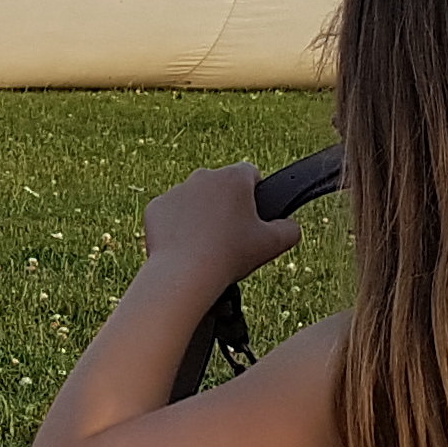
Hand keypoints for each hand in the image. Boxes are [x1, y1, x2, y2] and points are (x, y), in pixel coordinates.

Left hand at [138, 162, 300, 288]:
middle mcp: (203, 176)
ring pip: (194, 199)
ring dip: (201, 215)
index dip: (255, 194)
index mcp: (234, 177)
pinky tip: (185, 248)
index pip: (250, 173)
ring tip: (207, 245)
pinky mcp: (156, 207)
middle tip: (232, 236)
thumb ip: (291, 229)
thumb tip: (291, 225)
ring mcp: (176, 190)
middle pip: (221, 186)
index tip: (253, 216)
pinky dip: (177, 227)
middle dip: (227, 205)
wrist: (184, 272)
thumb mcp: (273, 244)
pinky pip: (171, 214)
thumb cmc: (231, 255)